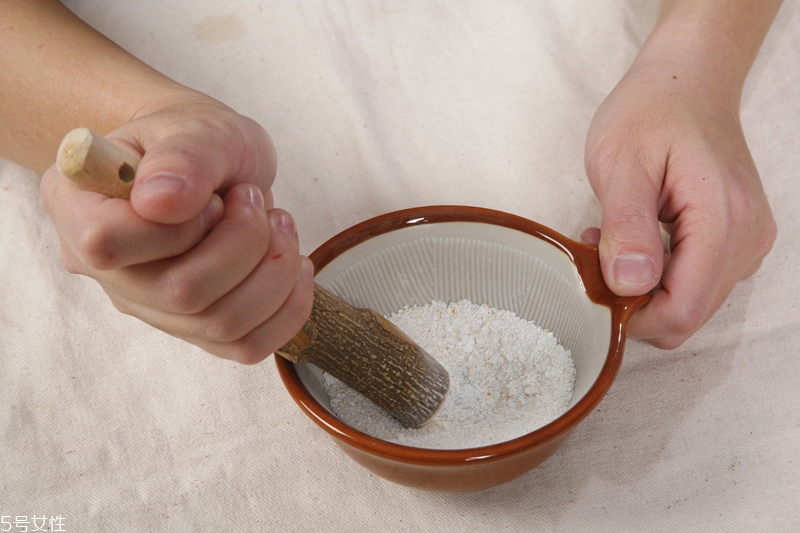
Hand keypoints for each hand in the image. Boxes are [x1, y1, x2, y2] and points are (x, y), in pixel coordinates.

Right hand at [40, 93, 314, 362]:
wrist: (213, 163)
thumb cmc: (196, 140)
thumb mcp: (197, 127)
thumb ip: (182, 158)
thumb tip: (159, 202)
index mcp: (78, 208)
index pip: (109, 243)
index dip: (178, 225)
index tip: (213, 197)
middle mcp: (106, 271)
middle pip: (180, 294)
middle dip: (245, 242)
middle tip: (254, 200)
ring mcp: (150, 308)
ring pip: (222, 324)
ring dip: (274, 270)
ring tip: (278, 222)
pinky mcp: (195, 330)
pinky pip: (248, 346)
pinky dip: (288, 307)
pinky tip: (293, 263)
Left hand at [582, 59, 776, 348]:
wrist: (688, 80)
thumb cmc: (650, 111)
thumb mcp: (622, 163)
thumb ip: (626, 226)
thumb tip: (630, 285)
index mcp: (723, 220)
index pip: (683, 311)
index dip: (633, 317)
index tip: (594, 288)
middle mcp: (748, 238)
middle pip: (688, 314)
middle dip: (634, 301)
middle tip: (597, 255)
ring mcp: (749, 240)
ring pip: (691, 301)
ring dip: (644, 286)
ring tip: (612, 240)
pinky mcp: (739, 238)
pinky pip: (698, 280)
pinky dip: (660, 273)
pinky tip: (635, 239)